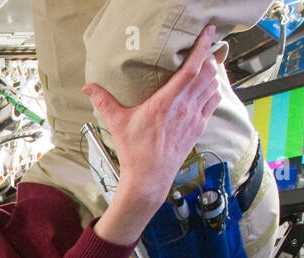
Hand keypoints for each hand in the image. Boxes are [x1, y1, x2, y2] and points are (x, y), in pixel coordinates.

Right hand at [85, 24, 222, 216]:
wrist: (149, 177)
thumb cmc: (134, 151)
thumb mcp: (117, 123)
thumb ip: (104, 101)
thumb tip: (88, 87)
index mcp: (166, 102)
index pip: (191, 68)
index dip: (201, 48)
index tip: (207, 33)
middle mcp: (184, 107)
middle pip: (208, 72)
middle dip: (208, 57)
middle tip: (203, 48)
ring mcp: (194, 117)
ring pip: (213, 85)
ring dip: (213, 72)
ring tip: (207, 64)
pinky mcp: (199, 126)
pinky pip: (214, 101)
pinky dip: (214, 89)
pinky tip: (208, 87)